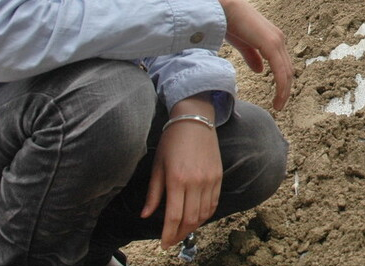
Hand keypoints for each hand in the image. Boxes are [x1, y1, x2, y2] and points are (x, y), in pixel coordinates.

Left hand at [143, 98, 221, 248]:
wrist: (195, 120)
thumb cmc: (171, 141)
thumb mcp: (157, 166)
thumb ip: (153, 193)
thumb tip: (146, 215)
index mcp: (177, 179)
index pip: (174, 216)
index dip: (169, 234)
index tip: (164, 244)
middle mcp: (195, 182)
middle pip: (190, 219)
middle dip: (180, 234)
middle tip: (172, 240)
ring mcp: (209, 179)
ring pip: (204, 213)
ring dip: (193, 226)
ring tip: (183, 231)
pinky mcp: (218, 176)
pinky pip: (214, 202)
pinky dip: (206, 214)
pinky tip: (197, 217)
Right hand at [209, 0, 292, 109]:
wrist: (223, 7)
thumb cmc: (229, 22)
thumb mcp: (242, 44)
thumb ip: (252, 56)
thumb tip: (260, 71)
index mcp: (273, 39)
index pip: (283, 65)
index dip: (282, 83)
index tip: (277, 98)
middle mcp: (279, 39)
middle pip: (288, 70)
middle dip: (285, 90)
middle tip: (278, 106)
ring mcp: (277, 41)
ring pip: (287, 72)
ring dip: (284, 91)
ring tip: (278, 106)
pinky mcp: (271, 44)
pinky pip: (280, 69)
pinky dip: (281, 85)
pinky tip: (277, 97)